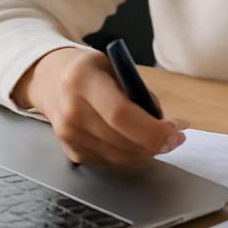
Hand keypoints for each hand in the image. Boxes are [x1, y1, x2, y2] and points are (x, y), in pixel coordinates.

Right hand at [12, 46, 187, 165]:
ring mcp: (68, 135)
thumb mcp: (116, 66)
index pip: (120, 113)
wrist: (51, 81)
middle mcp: (71, 110)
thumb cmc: (93, 71)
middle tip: (175, 138)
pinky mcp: (71, 152)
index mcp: (83, 80)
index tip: (175, 133)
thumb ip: (139, 92)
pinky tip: (137, 143)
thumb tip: (167, 124)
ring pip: (117, 157)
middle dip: (154, 143)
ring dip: (145, 152)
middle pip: (120, 140)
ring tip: (160, 139)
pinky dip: (129, 155)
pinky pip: (109, 161)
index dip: (151, 129)